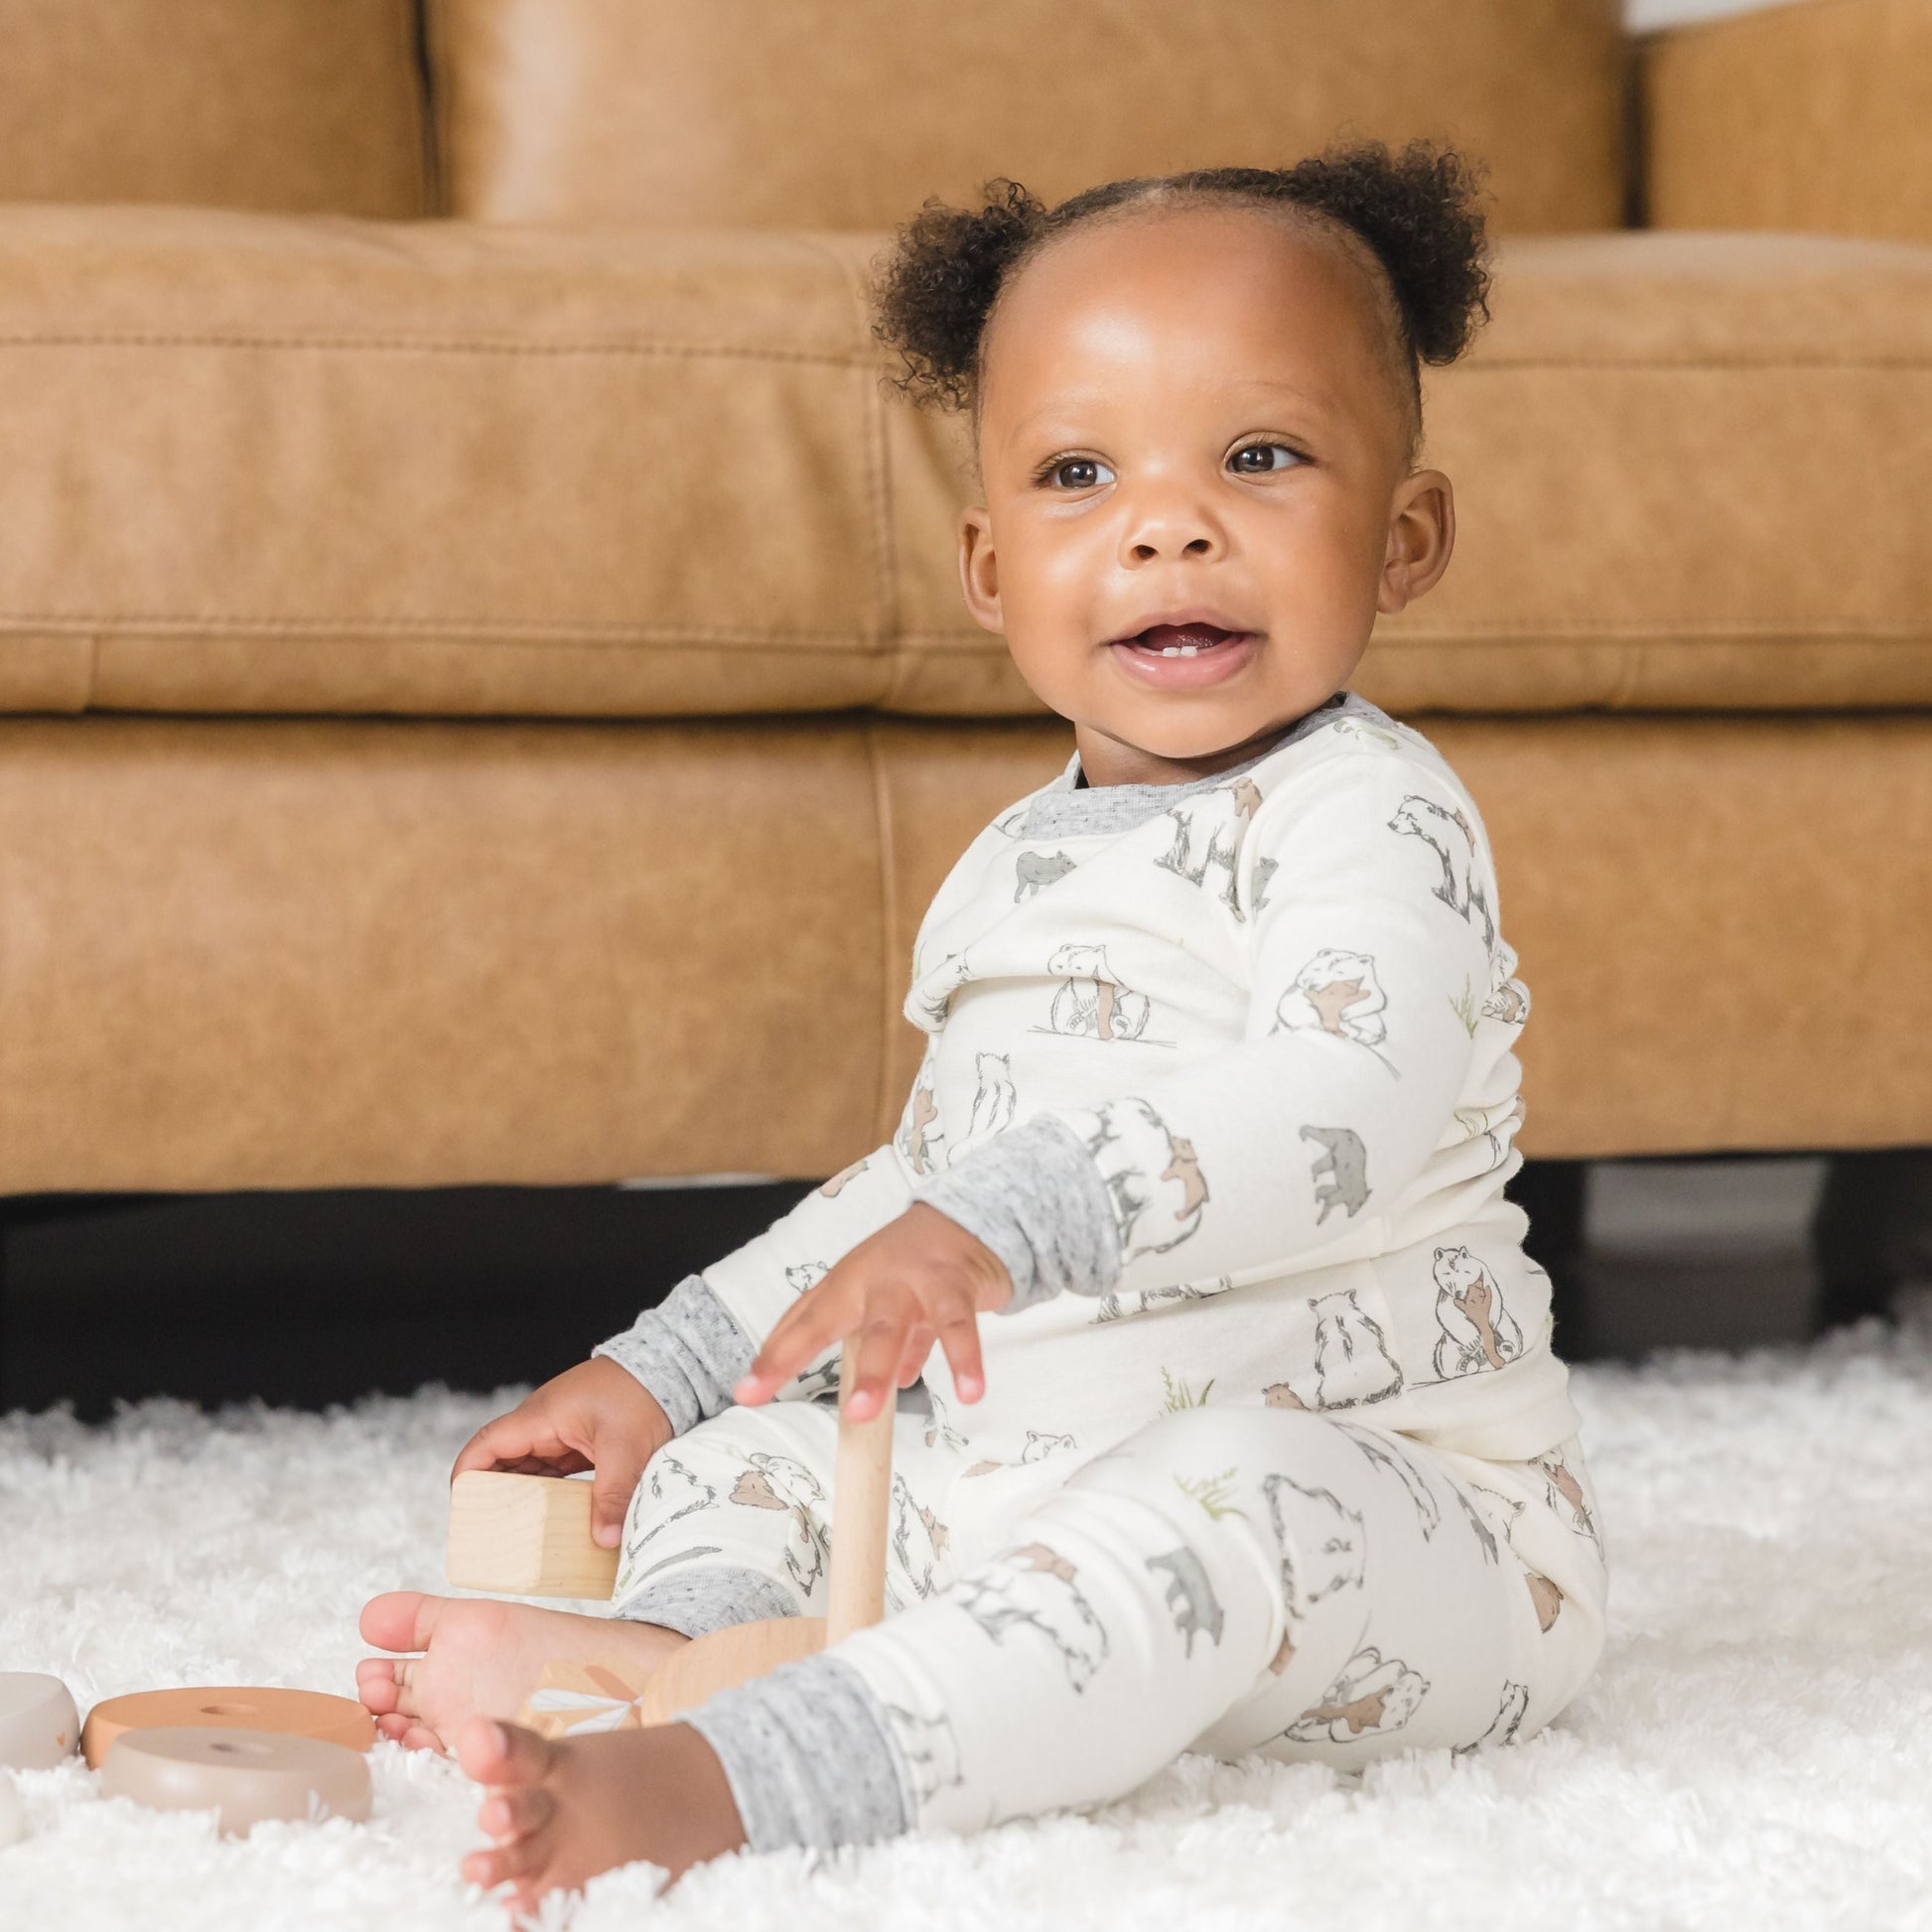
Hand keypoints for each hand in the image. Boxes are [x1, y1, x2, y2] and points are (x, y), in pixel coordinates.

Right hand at [450, 1357, 674, 1548]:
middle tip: (490, 1539)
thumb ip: (612, 1494)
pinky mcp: (576, 1443)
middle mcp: (541, 1424)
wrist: (668, 1369)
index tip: (463, 1512)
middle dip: (490, 1498)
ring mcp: (559, 1433)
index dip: (467, 1477)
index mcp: (540, 1418)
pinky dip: (546, 1496)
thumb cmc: (641, 1394)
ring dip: (520, 1500)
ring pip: (525, 1471)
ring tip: (516, 1541)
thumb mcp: (627, 1448)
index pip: (486, 1446)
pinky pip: (550, 1473)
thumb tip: (604, 1538)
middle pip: (500, 1463)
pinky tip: (550, 1524)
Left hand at [731, 1203, 1012, 1421]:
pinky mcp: (953, 1282)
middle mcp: (869, 1281)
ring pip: (890, 1326)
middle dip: (810, 1359)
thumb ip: (878, 1344)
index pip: (801, 1325)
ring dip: (879, 1367)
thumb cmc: (911, 1262)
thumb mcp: (882, 1302)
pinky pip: (957, 1324)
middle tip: (817, 1408)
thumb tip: (893, 1383)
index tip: (746, 1393)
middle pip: (838, 1323)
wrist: (964, 1215)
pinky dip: (964, 1359)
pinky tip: (970, 1391)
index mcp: (844, 1286)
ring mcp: (909, 1281)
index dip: (774, 1358)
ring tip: (873, 1408)